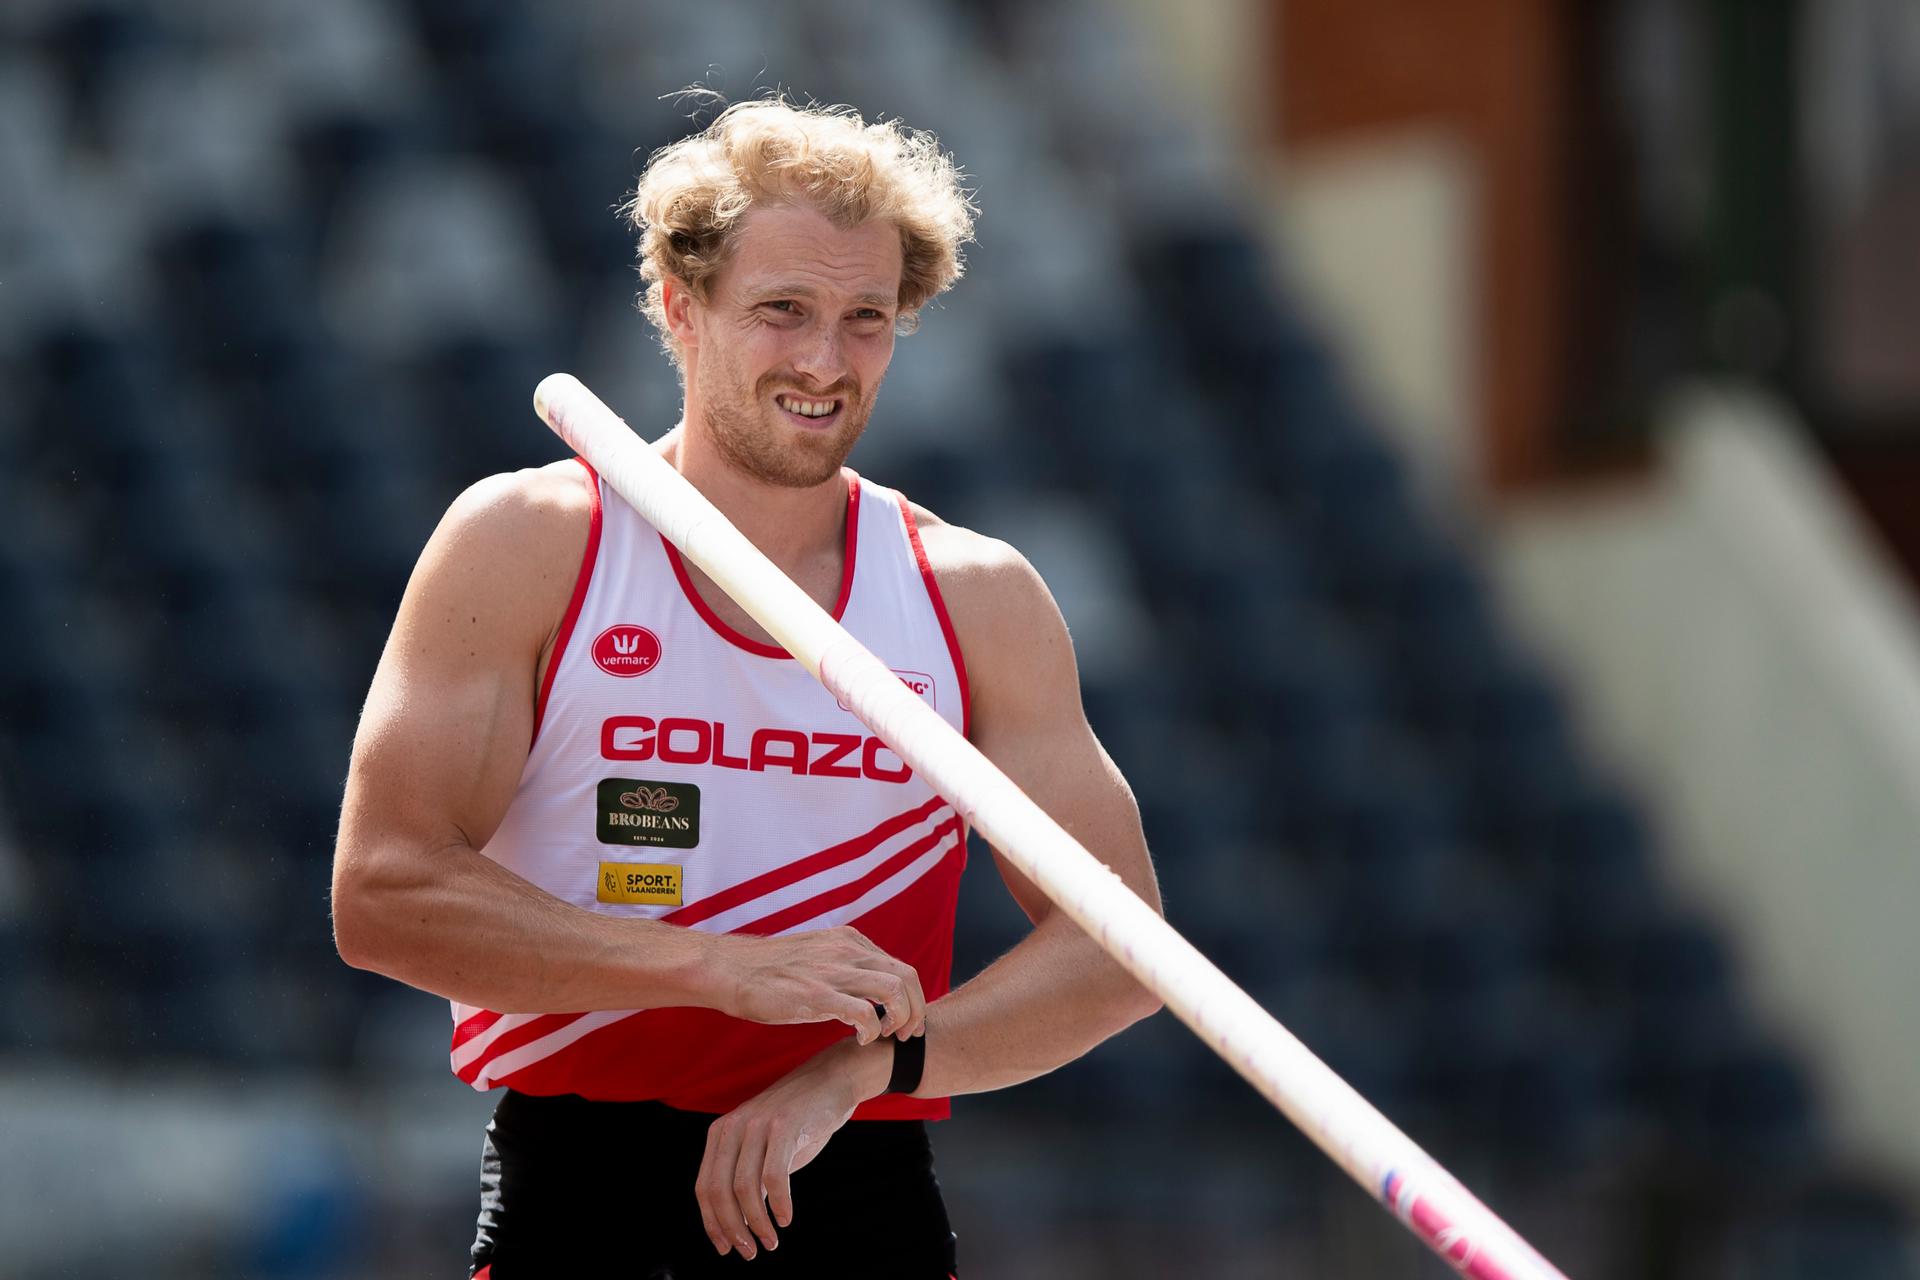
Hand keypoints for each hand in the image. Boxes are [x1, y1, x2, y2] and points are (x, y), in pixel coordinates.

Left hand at [696, 1035, 896, 1258]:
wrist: (832, 1080)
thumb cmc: (799, 1120)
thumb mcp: (764, 1148)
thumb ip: (747, 1178)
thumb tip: (738, 1225)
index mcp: (721, 1133)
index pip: (704, 1187)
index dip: (712, 1223)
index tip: (726, 1247)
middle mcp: (733, 1127)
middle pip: (719, 1191)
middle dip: (732, 1228)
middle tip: (750, 1252)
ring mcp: (758, 1124)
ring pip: (745, 1187)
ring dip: (757, 1223)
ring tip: (771, 1241)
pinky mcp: (785, 1125)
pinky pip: (774, 1176)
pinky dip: (778, 1204)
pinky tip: (785, 1218)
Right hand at [719, 926, 926, 1045]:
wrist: (731, 969)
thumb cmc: (768, 969)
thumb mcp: (815, 955)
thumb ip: (841, 964)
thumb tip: (863, 986)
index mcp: (848, 941)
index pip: (899, 966)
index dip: (911, 997)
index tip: (905, 1020)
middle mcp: (847, 951)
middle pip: (907, 977)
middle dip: (916, 1010)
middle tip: (907, 1035)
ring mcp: (833, 971)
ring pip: (894, 990)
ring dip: (900, 1019)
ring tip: (888, 1037)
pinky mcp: (818, 995)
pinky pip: (865, 1013)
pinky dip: (872, 1030)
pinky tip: (861, 1039)